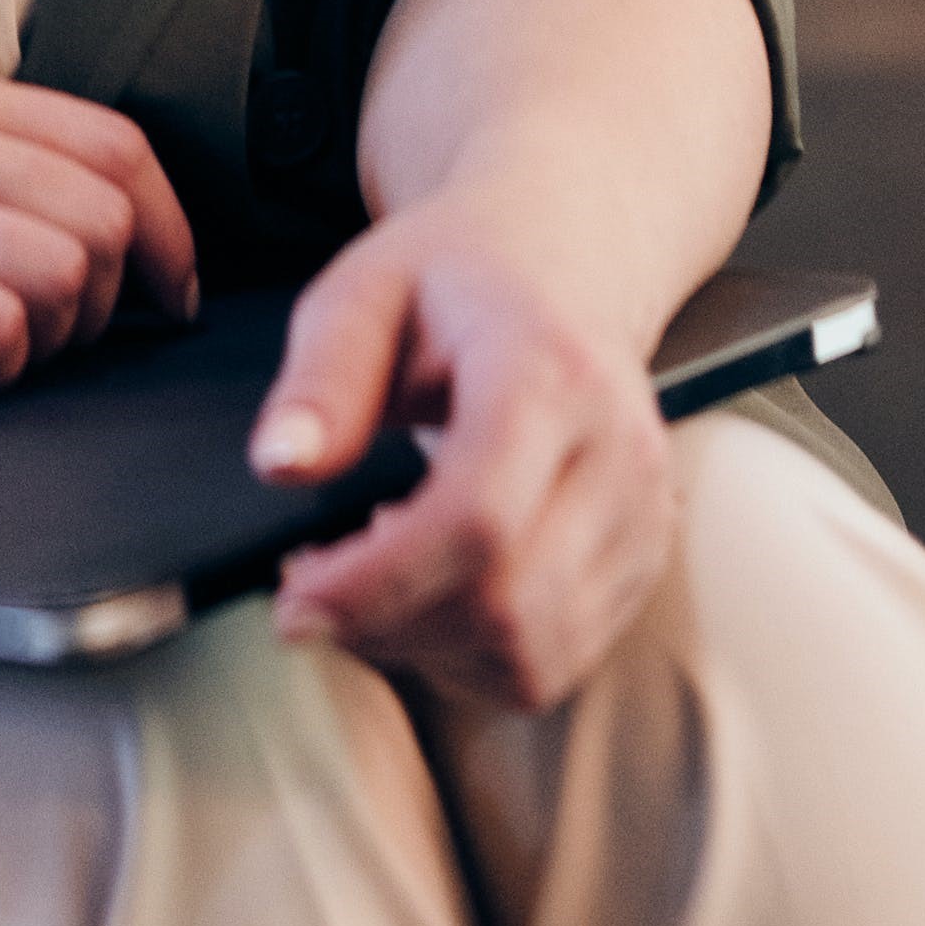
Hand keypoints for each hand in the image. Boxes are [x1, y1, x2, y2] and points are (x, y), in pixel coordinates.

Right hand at [0, 59, 198, 402]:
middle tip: (70, 345)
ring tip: (0, 355)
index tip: (168, 292)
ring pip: (69, 270)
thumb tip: (104, 230)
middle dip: (117, 298)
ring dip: (60, 338)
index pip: (114, 143)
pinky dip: (1, 370)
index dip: (169, 228)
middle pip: (107, 212)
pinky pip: (1, 331)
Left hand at [246, 196, 675, 708]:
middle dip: (388, 625)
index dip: (378, 582)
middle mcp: (618, 454)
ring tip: (364, 581)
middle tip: (306, 594)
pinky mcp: (643, 563)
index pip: (476, 517)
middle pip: (508, 604)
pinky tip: (425, 590)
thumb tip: (280, 465)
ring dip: (427, 647)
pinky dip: (472, 655)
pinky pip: (555, 662)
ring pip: (534, 654)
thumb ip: (322, 376)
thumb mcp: (367, 289)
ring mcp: (644, 517)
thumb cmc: (456, 276)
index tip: (294, 595)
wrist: (566, 263)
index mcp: (549, 371)